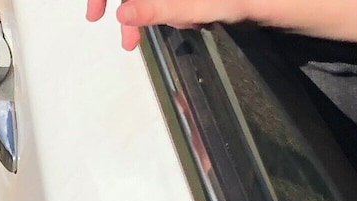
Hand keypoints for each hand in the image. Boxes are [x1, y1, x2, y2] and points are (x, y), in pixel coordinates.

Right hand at [86, 0, 259, 49]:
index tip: (95, 14)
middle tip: (128, 41)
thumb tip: (123, 14)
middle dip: (131, 13)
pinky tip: (187, 21)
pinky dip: (167, 12)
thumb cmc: (231, 0)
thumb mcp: (191, 7)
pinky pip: (163, 2)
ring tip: (166, 33)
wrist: (261, 0)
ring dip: (151, 16)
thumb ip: (156, 9)